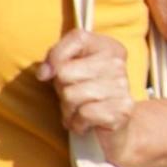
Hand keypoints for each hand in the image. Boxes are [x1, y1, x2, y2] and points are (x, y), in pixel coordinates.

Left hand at [39, 29, 140, 165]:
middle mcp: (118, 63)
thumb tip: (44, 73)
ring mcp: (122, 86)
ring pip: (71, 96)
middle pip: (65, 73)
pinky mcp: (122, 110)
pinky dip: (78, 124)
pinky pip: (83, 114)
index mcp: (108, 47)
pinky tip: (88, 123)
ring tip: (80, 111)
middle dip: (62, 90)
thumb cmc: (85, 95)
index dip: (56, 56)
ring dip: (68, 110)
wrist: (113, 129)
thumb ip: (56, 59)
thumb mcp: (69, 70)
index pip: (77, 38)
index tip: (49, 73)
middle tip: (75, 97)